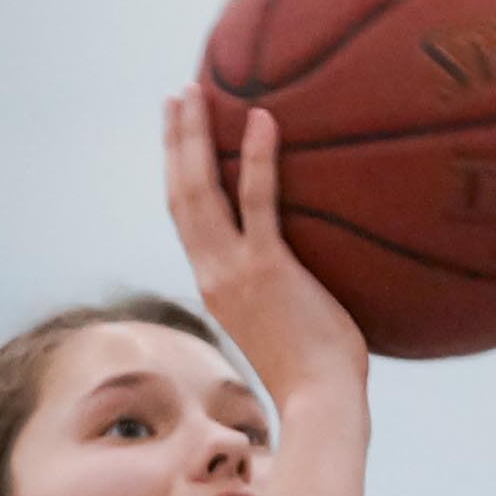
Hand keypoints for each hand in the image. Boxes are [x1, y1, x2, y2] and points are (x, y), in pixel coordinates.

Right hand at [166, 88, 366, 399]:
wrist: (321, 404)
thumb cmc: (318, 375)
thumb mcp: (287, 325)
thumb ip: (282, 293)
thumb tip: (311, 273)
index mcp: (215, 286)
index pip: (186, 220)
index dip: (178, 174)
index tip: (177, 137)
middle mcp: (213, 275)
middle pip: (180, 194)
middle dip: (175, 141)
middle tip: (177, 96)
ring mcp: (234, 271)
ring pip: (201, 190)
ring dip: (194, 136)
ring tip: (196, 91)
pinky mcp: (267, 269)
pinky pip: (257, 201)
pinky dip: (257, 158)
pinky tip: (263, 119)